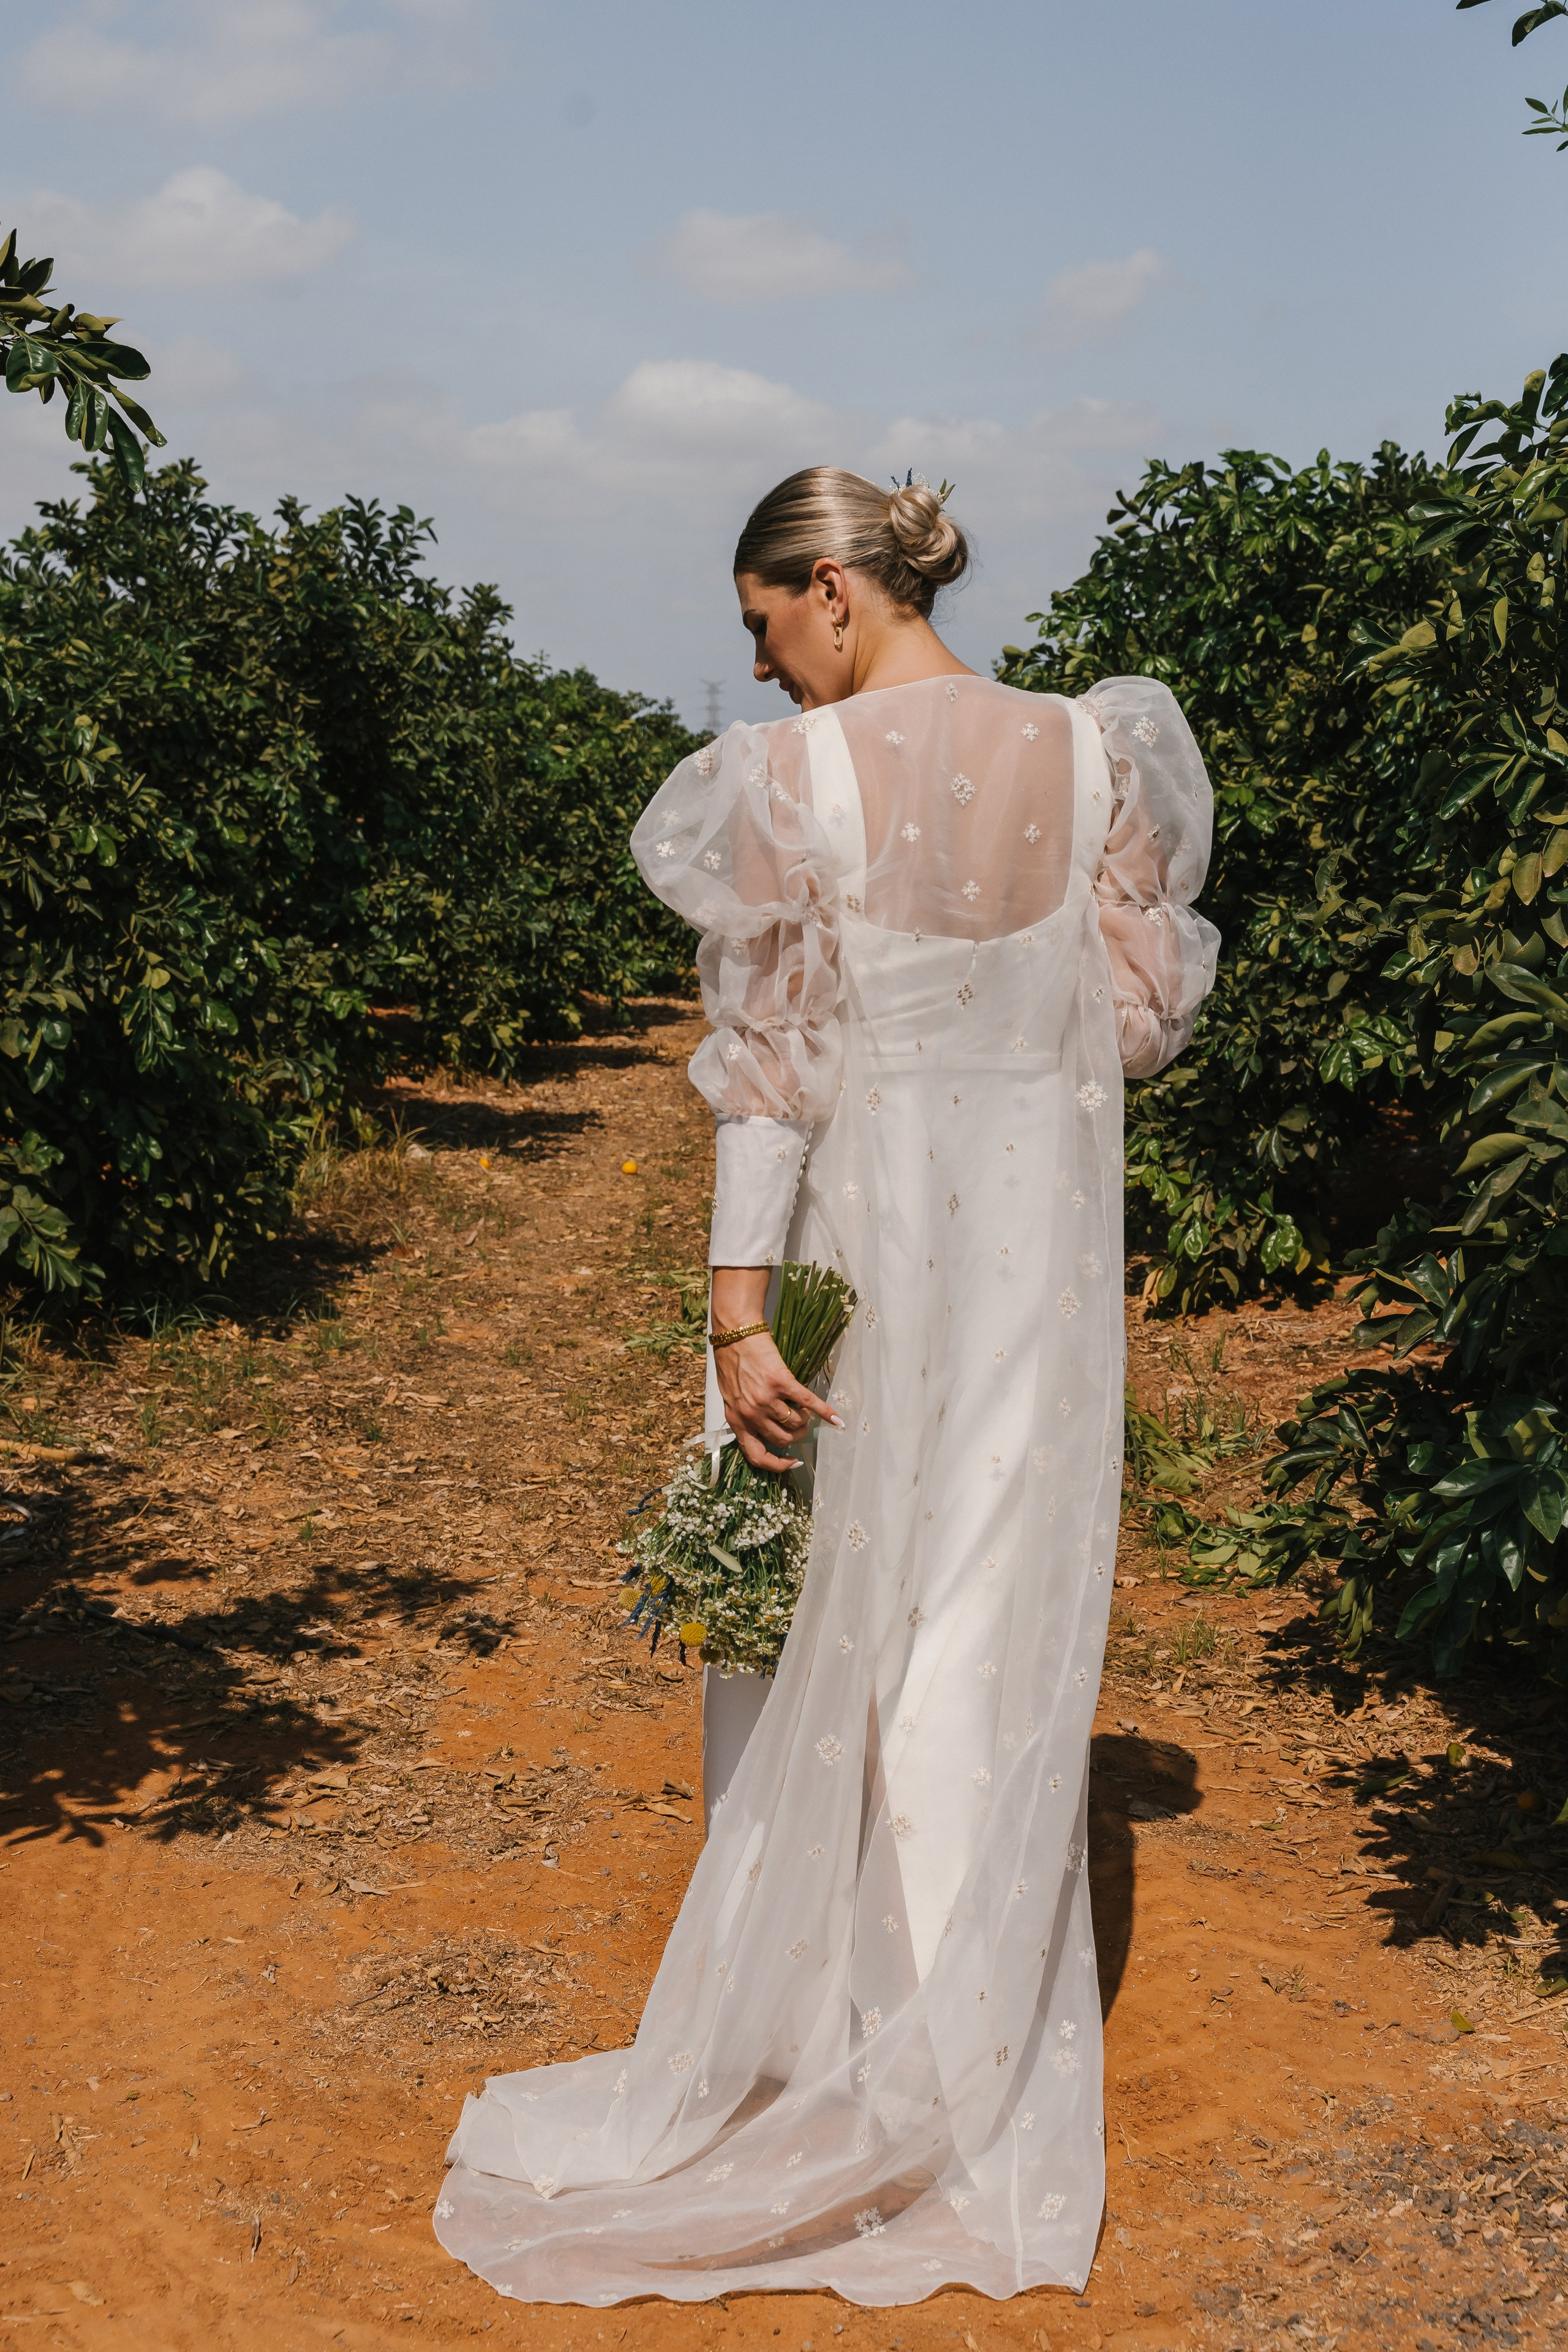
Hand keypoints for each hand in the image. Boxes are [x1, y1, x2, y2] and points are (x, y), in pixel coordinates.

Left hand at [712, 1330, 840, 1471]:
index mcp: (736, 1420)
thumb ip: (745, 1414)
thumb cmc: (731, 1363)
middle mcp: (751, 1414)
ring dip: (805, 1420)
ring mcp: (766, 1399)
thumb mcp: (730, 1396)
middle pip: (782, 1440)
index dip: (776, 1465)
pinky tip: (836, 1419)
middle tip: (800, 1424)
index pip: (756, 1456)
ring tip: (804, 1410)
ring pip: (796, 1423)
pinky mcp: (781, 1383)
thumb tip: (767, 1429)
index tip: (791, 1462)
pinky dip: (825, 1412)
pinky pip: (808, 1403)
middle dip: (796, 1435)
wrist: (734, 1334)